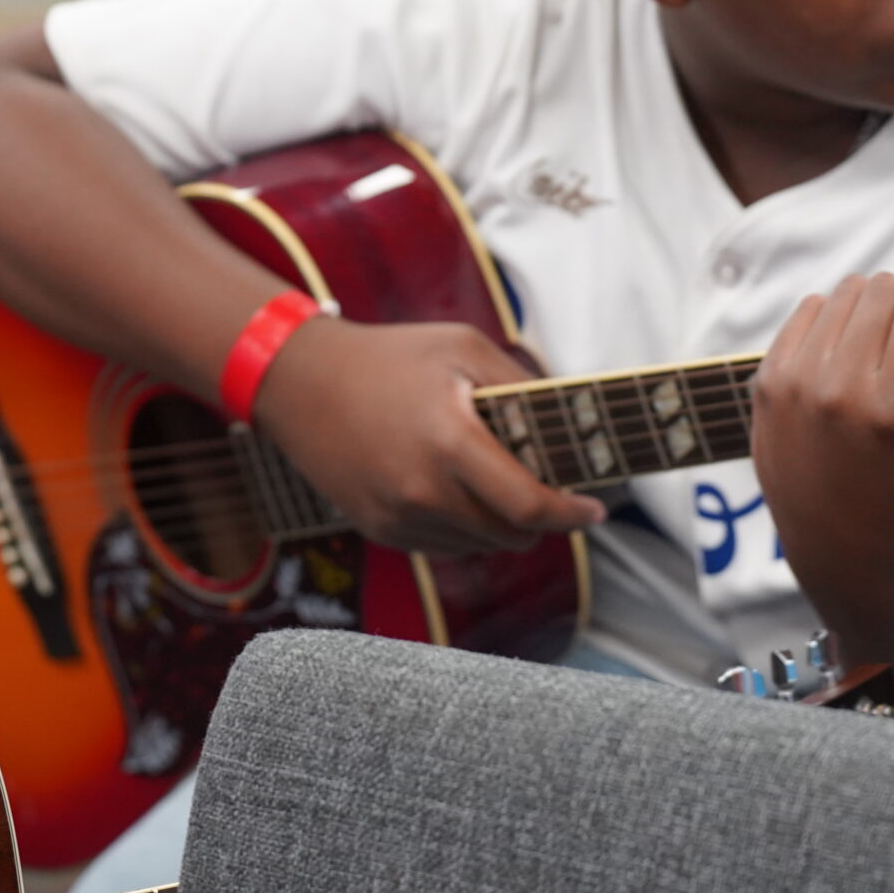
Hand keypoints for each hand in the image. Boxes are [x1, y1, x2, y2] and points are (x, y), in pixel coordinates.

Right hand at [250, 316, 602, 555]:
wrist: (300, 381)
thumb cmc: (389, 357)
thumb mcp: (463, 346)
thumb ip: (519, 385)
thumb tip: (567, 421)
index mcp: (452, 442)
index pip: (530, 506)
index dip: (572, 515)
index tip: (593, 510)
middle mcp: (423, 490)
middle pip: (510, 536)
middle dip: (541, 522)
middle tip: (550, 495)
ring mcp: (398, 515)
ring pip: (479, 546)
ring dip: (501, 527)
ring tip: (496, 485)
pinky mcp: (378, 529)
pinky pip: (442, 546)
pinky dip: (462, 529)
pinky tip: (454, 491)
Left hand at [752, 272, 893, 599]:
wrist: (841, 541)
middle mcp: (839, 391)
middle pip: (882, 290)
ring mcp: (796, 384)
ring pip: (842, 295)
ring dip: (872, 304)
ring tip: (886, 333)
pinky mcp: (767, 382)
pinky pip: (807, 312)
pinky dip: (833, 316)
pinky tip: (849, 341)